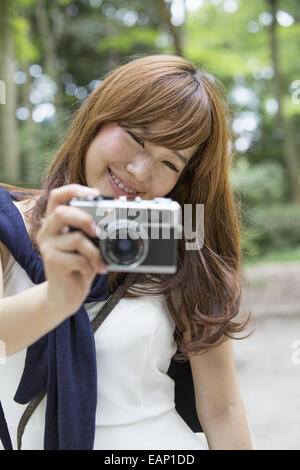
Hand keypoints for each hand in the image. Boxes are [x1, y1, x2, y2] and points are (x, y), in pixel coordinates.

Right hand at [36, 184, 107, 316]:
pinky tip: (92, 272)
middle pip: (60, 212)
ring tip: (100, 261)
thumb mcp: (87, 245)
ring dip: (95, 251)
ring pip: (75, 238)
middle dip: (84, 218)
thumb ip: (92, 230)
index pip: (58, 196)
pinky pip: (79, 259)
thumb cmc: (79, 266)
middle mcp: (47, 231)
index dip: (75, 190)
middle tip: (98, 231)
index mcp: (55, 222)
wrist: (65, 296)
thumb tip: (115, 218)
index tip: (95, 194)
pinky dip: (92, 265)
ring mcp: (48, 247)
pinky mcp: (52, 263)